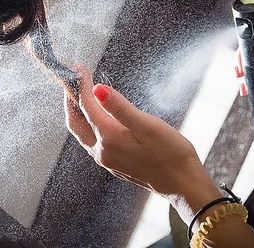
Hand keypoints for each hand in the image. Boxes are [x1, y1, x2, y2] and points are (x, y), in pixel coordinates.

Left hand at [65, 66, 220, 216]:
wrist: (183, 184)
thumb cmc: (171, 154)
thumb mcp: (148, 125)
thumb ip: (120, 107)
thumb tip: (97, 90)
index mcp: (109, 138)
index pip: (87, 106)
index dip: (82, 85)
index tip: (81, 69)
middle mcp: (102, 151)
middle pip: (75, 123)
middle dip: (70, 101)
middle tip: (72, 82)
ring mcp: (107, 160)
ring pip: (82, 134)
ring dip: (78, 113)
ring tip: (80, 96)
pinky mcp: (114, 165)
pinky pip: (92, 141)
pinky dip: (89, 125)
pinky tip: (97, 118)